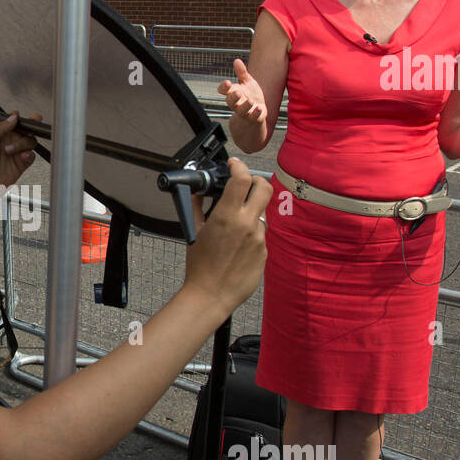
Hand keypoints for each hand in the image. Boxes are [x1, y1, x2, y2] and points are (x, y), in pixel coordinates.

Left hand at [0, 111, 39, 187]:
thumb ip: (0, 128)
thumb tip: (12, 117)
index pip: (12, 122)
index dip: (18, 118)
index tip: (21, 117)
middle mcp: (8, 142)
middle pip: (25, 130)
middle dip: (31, 125)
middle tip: (34, 121)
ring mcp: (15, 153)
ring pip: (30, 141)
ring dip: (23, 144)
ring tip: (11, 150)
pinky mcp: (21, 164)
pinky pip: (31, 155)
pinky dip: (29, 154)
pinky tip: (22, 156)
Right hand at [181, 159, 270, 313]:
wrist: (212, 294)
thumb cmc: (200, 267)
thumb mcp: (194, 232)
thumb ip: (197, 207)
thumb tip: (198, 192)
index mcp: (226, 216)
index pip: (242, 178)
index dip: (239, 166)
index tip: (234, 165)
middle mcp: (247, 224)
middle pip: (264, 187)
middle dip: (256, 180)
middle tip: (246, 184)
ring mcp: (259, 238)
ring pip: (261, 213)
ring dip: (251, 212)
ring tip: (234, 226)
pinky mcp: (265, 251)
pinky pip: (261, 234)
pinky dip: (251, 233)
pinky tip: (238, 246)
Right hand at [221, 59, 266, 126]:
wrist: (257, 112)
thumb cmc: (250, 95)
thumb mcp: (246, 82)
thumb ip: (241, 73)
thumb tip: (237, 60)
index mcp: (233, 93)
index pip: (223, 90)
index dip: (223, 87)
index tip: (227, 83)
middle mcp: (237, 103)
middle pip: (230, 101)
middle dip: (233, 97)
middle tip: (237, 92)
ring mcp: (245, 111)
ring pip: (242, 110)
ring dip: (245, 106)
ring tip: (250, 101)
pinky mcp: (254, 117)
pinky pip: (254, 117)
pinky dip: (256, 113)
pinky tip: (259, 108)